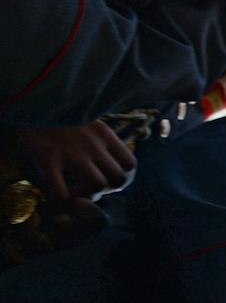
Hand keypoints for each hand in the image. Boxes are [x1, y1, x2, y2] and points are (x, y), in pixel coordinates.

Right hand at [2, 120, 135, 199]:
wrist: (19, 100)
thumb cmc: (47, 116)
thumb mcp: (79, 122)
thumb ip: (94, 142)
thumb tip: (102, 168)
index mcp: (102, 132)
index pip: (130, 164)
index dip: (119, 179)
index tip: (103, 180)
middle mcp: (92, 142)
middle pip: (119, 178)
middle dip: (105, 191)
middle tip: (86, 189)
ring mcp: (71, 150)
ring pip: (98, 185)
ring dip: (86, 196)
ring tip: (70, 193)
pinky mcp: (46, 158)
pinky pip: (62, 193)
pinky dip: (60, 201)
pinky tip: (51, 196)